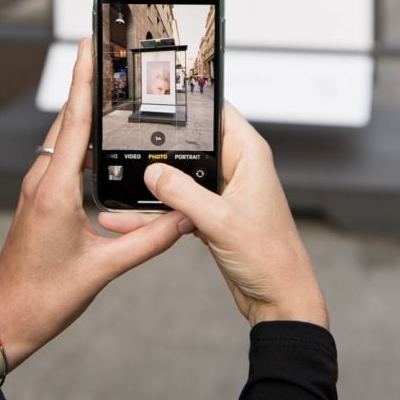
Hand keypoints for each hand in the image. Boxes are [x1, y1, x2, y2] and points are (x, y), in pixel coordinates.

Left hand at [0, 39, 191, 377]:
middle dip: (89, 83)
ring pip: (65, 137)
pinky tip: (101, 140)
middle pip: (70, 118)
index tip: (89, 44)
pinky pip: (63, 157)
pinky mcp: (41, 198)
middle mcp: (43, 180)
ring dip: (86, 110)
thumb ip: (147, 241)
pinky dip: (82, 138)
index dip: (84, 79)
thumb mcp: (102, 270)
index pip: (75, 120)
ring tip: (111, 86)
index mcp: (55, 189)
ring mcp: (39, 188)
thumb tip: (184, 219)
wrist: (4, 321)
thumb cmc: (43, 298)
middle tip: (109, 51)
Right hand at [100, 104, 327, 328]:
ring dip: (155, 185)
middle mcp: (237, 167)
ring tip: (120, 185)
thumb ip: (183, 193)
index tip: (159, 99)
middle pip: (192, 144)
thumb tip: (153, 172)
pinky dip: (158, 211)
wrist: (279, 300)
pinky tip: (131, 216)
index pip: (218, 112)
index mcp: (249, 154)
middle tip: (127, 144)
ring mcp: (223, 192)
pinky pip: (179, 204)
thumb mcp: (221, 221)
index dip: (191, 103)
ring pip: (181, 177)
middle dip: (162, 147)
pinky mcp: (212, 215)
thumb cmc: (271, 257)